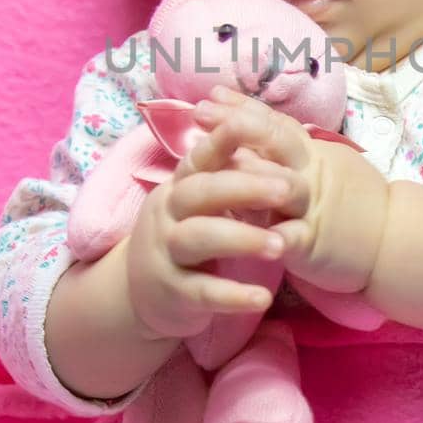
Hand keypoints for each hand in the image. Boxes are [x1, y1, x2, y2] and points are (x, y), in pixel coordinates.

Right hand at [124, 131, 290, 341]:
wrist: (136, 294)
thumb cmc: (181, 237)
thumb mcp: (193, 204)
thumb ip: (221, 175)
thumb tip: (255, 130)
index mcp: (179, 187)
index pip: (199, 158)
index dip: (220, 141)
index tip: (246, 124)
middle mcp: (168, 214)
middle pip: (200, 192)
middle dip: (244, 187)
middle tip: (287, 189)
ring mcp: (166, 253)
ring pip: (199, 238)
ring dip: (242, 239)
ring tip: (281, 245)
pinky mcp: (172, 292)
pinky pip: (203, 292)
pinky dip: (233, 296)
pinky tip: (263, 298)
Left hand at [192, 85, 389, 295]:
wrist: (396, 239)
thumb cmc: (357, 203)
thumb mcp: (328, 165)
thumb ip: (295, 150)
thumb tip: (258, 127)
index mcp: (312, 154)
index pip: (276, 122)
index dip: (242, 106)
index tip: (210, 94)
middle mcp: (311, 173)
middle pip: (276, 140)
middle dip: (236, 125)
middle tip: (199, 114)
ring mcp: (312, 207)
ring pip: (281, 184)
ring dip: (250, 172)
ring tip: (217, 163)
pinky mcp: (314, 243)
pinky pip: (289, 236)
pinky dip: (268, 235)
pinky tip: (242, 233)